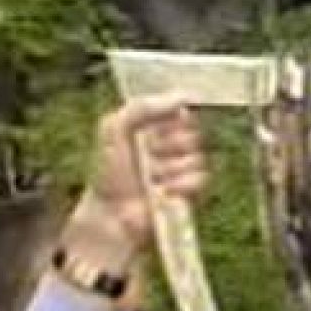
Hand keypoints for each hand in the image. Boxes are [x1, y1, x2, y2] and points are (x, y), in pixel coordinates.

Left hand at [58, 96, 206, 277]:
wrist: (111, 214)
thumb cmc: (108, 174)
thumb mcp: (114, 127)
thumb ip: (143, 106)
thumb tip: (182, 96)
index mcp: (152, 127)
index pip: (180, 111)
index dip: (172, 118)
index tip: (155, 127)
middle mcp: (168, 146)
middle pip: (193, 133)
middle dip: (171, 143)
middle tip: (150, 155)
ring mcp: (180, 170)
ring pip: (197, 156)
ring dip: (173, 167)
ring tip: (152, 178)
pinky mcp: (189, 193)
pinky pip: (201, 178)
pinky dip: (181, 184)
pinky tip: (163, 191)